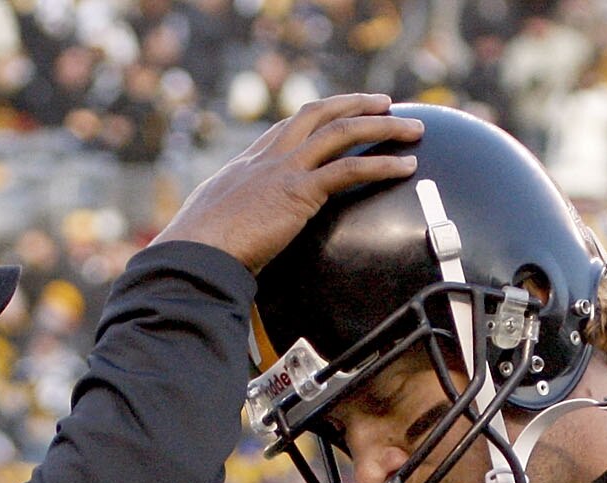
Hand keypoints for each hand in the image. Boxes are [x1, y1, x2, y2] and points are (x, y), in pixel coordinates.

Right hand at [156, 95, 422, 271]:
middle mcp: (268, 158)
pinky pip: (349, 170)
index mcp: (248, 164)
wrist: (193, 255)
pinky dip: (382, 164)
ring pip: (342, 132)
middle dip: (354, 104)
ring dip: (382, 126)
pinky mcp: (298, 192)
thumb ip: (232, 225)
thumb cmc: (198, 253)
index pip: (288, 127)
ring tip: (413, 128)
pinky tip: (406, 166)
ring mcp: (284, 171)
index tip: (338, 112)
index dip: (317, 116)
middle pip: (317, 114)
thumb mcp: (214, 228)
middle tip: (384, 102)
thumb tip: (235, 242)